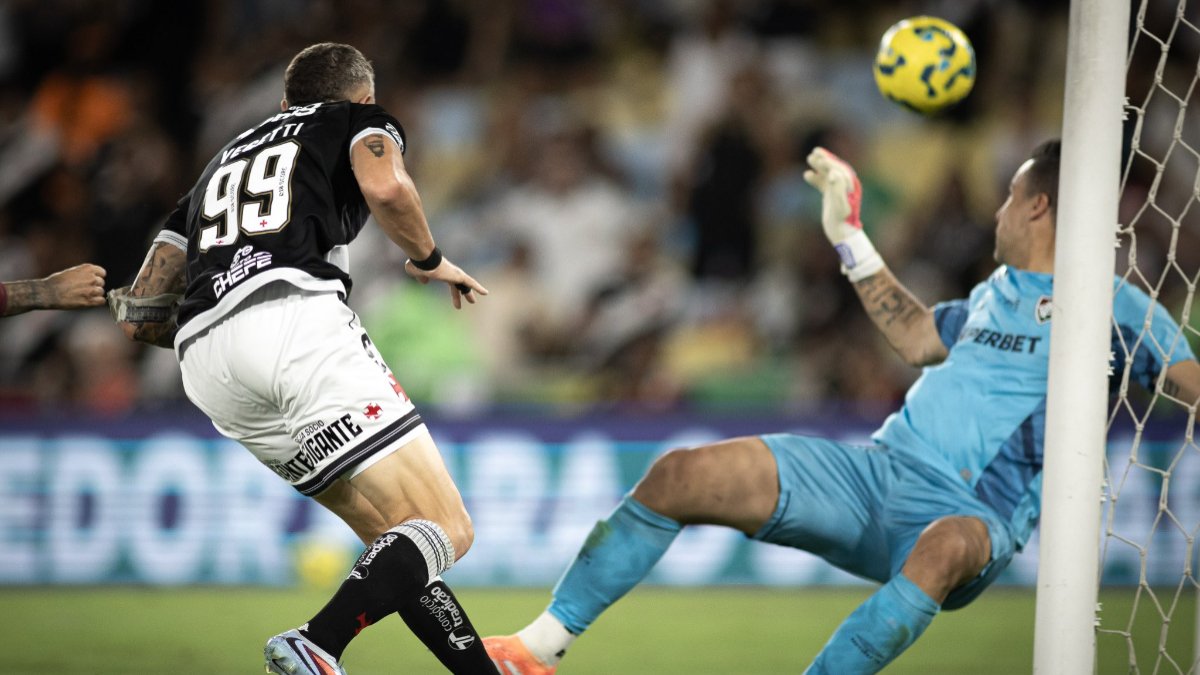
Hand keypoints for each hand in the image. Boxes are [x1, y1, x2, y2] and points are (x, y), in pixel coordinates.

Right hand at [43, 263, 106, 308]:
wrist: (48, 293)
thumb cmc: (57, 282)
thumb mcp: (72, 272)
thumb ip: (84, 274)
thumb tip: (93, 278)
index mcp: (88, 268)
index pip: (102, 273)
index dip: (97, 277)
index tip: (91, 281)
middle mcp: (92, 278)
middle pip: (101, 283)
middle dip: (94, 286)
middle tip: (83, 290)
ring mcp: (92, 290)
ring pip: (101, 292)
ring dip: (95, 295)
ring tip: (83, 295)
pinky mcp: (89, 301)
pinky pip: (102, 301)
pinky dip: (97, 302)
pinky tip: (88, 302)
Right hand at [404, 257, 488, 309]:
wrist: (424, 259)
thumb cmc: (419, 264)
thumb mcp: (417, 273)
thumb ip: (421, 277)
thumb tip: (424, 282)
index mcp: (442, 273)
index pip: (451, 284)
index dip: (454, 293)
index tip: (456, 302)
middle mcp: (450, 273)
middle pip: (460, 285)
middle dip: (463, 293)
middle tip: (469, 301)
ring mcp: (455, 274)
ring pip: (466, 285)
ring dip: (469, 294)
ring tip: (473, 302)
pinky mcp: (458, 275)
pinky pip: (471, 283)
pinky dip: (478, 288)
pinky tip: (486, 293)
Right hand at [803, 147, 882, 280]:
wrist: (843, 235)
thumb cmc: (842, 221)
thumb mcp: (840, 205)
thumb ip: (838, 188)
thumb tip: (833, 173)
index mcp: (850, 186)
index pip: (840, 169)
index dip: (830, 162)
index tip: (819, 157)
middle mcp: (846, 186)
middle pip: (834, 168)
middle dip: (825, 160)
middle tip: (814, 152)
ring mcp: (838, 191)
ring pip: (828, 174)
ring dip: (819, 166)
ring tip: (810, 158)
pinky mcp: (832, 197)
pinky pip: (823, 184)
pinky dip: (816, 179)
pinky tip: (806, 175)